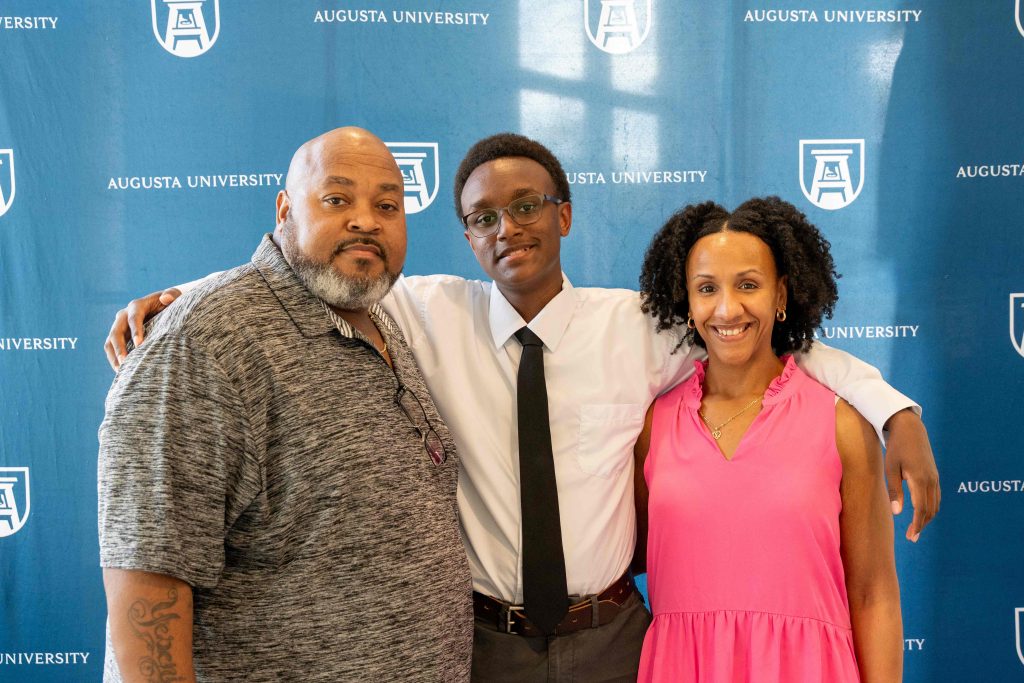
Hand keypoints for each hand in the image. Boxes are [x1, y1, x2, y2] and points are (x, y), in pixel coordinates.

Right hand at [103, 288, 181, 370]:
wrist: (163, 308)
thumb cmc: (171, 302)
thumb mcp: (175, 296)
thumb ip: (173, 294)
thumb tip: (166, 298)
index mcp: (137, 305)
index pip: (133, 318)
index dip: (136, 331)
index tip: (140, 345)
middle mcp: (123, 315)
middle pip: (116, 332)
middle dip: (120, 347)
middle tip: (126, 362)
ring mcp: (119, 327)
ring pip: (109, 342)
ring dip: (114, 356)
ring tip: (121, 371)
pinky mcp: (119, 337)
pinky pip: (111, 349)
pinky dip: (114, 360)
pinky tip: (122, 372)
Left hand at [882, 408, 939, 541]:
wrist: (910, 429)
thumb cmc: (896, 448)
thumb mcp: (890, 468)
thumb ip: (894, 491)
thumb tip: (897, 513)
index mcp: (919, 479)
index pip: (921, 509)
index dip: (917, 525)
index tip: (911, 537)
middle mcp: (931, 480)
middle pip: (930, 510)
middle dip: (922, 525)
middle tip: (911, 537)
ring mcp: (935, 478)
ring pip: (935, 505)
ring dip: (927, 518)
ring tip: (915, 528)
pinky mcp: (935, 475)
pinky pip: (936, 497)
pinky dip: (930, 508)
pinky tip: (921, 513)